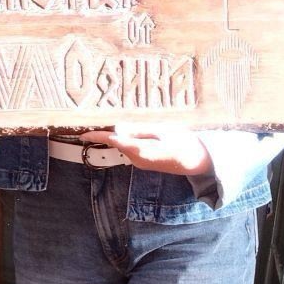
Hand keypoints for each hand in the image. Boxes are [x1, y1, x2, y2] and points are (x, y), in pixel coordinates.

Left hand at [80, 124, 213, 175]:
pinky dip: (125, 140)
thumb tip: (119, 129)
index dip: (98, 137)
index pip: (115, 141)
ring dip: (116, 136)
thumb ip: (141, 130)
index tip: (83, 134)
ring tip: (106, 123)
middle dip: (105, 134)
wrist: (200, 163)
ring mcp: (142, 162)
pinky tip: (126, 131)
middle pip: (117, 143)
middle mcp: (139, 160)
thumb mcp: (164, 131)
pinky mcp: (146, 161)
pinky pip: (131, 149)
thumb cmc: (186, 144)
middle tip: (92, 121)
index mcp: (142, 151)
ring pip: (124, 146)